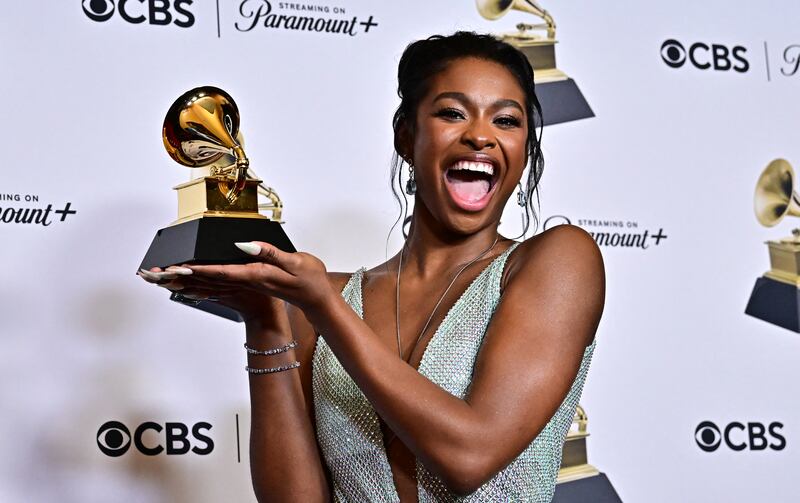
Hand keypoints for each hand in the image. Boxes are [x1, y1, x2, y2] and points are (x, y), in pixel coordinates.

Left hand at [137, 242, 332, 320]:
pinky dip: (198, 286)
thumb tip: (245, 245)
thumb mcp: (295, 262)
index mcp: (254, 274)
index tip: (176, 266)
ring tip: (160, 278)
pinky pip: (215, 287)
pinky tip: (186, 287)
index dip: (196, 268)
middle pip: (206, 279)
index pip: (219, 271)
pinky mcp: (246, 286)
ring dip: (182, 280)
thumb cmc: (309, 281)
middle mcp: (245, 282)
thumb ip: (270, 253)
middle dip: (179, 276)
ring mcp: (245, 286)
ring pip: (206, 283)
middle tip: (154, 274)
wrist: (316, 300)